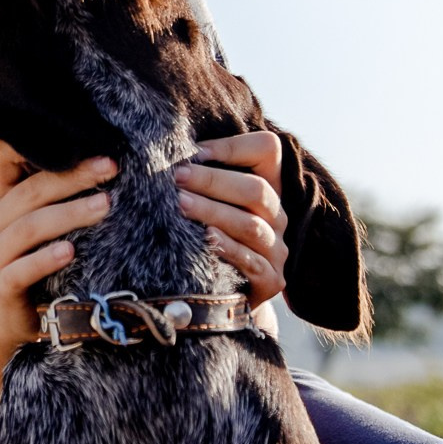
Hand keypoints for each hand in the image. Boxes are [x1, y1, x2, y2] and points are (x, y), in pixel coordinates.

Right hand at [0, 141, 117, 356]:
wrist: (9, 320)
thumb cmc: (35, 263)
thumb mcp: (41, 224)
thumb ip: (56, 194)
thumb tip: (105, 159)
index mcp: (2, 199)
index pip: (3, 155)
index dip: (29, 139)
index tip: (75, 130)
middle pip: (30, 191)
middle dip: (72, 176)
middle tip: (111, 167)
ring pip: (29, 227)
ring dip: (69, 214)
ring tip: (105, 205)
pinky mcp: (3, 285)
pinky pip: (21, 269)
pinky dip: (46, 259)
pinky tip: (71, 252)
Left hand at [173, 130, 287, 305]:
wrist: (219, 296)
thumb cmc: (204, 240)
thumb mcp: (208, 204)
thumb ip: (197, 178)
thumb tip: (165, 149)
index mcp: (268, 187)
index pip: (266, 150)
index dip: (232, 147)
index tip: (194, 151)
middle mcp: (277, 216)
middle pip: (256, 189)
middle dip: (213, 181)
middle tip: (177, 177)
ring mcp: (277, 249)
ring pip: (251, 225)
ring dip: (214, 212)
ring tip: (180, 204)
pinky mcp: (271, 280)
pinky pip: (252, 261)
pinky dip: (228, 248)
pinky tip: (205, 238)